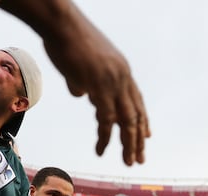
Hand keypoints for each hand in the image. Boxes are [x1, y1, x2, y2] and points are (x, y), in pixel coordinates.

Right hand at [42, 9, 149, 165]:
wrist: (60, 23)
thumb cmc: (65, 39)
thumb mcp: (80, 65)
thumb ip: (83, 81)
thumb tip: (81, 93)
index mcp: (121, 70)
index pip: (137, 100)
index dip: (142, 120)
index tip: (146, 136)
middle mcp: (123, 77)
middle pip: (136, 114)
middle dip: (138, 139)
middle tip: (139, 158)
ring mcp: (113, 82)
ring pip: (127, 121)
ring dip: (128, 143)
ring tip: (128, 161)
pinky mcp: (100, 87)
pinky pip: (107, 119)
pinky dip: (105, 138)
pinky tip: (101, 150)